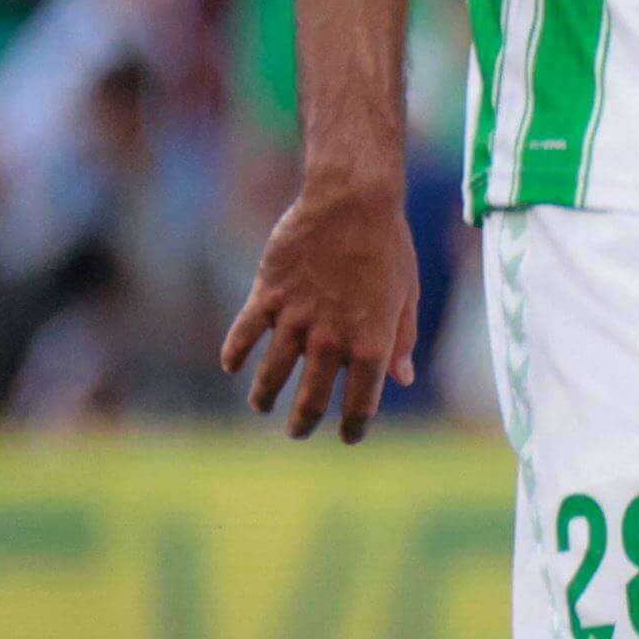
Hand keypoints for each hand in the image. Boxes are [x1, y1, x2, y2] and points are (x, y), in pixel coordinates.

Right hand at [220, 183, 422, 439]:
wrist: (353, 202)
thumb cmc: (389, 248)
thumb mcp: (406, 296)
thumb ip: (400, 341)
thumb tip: (402, 379)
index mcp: (370, 344)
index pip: (360, 403)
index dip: (354, 426)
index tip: (349, 437)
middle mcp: (330, 339)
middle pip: (310, 398)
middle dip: (302, 422)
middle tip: (297, 433)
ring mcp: (294, 318)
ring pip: (271, 372)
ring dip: (264, 395)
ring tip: (262, 406)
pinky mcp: (267, 295)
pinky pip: (243, 334)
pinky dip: (234, 354)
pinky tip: (231, 367)